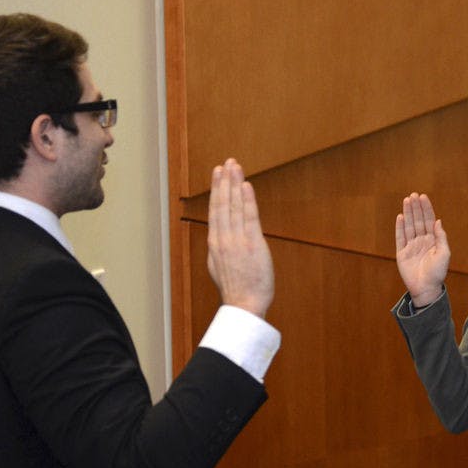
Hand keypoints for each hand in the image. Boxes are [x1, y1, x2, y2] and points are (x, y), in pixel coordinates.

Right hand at [207, 159, 273, 316]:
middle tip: (226, 162)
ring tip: (235, 166)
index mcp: (215, 244)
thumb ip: (221, 248)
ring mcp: (237, 240)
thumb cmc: (236, 289)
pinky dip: (247, 200)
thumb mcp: (220, 266)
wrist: (244, 305)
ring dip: (234, 184)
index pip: (215, 210)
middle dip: (224, 181)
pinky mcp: (253, 244)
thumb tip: (220, 236)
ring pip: (234, 206)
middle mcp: (223, 239)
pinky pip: (249, 217)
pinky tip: (245, 185)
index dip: (216, 190)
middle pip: (222, 204)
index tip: (217, 173)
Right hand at [395, 193, 448, 306]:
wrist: (426, 288)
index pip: (428, 220)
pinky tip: (400, 216)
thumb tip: (438, 221)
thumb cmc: (438, 273)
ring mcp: (411, 246)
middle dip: (416, 207)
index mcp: (432, 240)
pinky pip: (400, 237)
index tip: (423, 197)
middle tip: (413, 195)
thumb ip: (441, 237)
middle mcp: (421, 241)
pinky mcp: (402, 253)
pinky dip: (399, 227)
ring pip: (409, 226)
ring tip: (406, 200)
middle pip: (418, 220)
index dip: (426, 209)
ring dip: (408, 213)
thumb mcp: (444, 254)